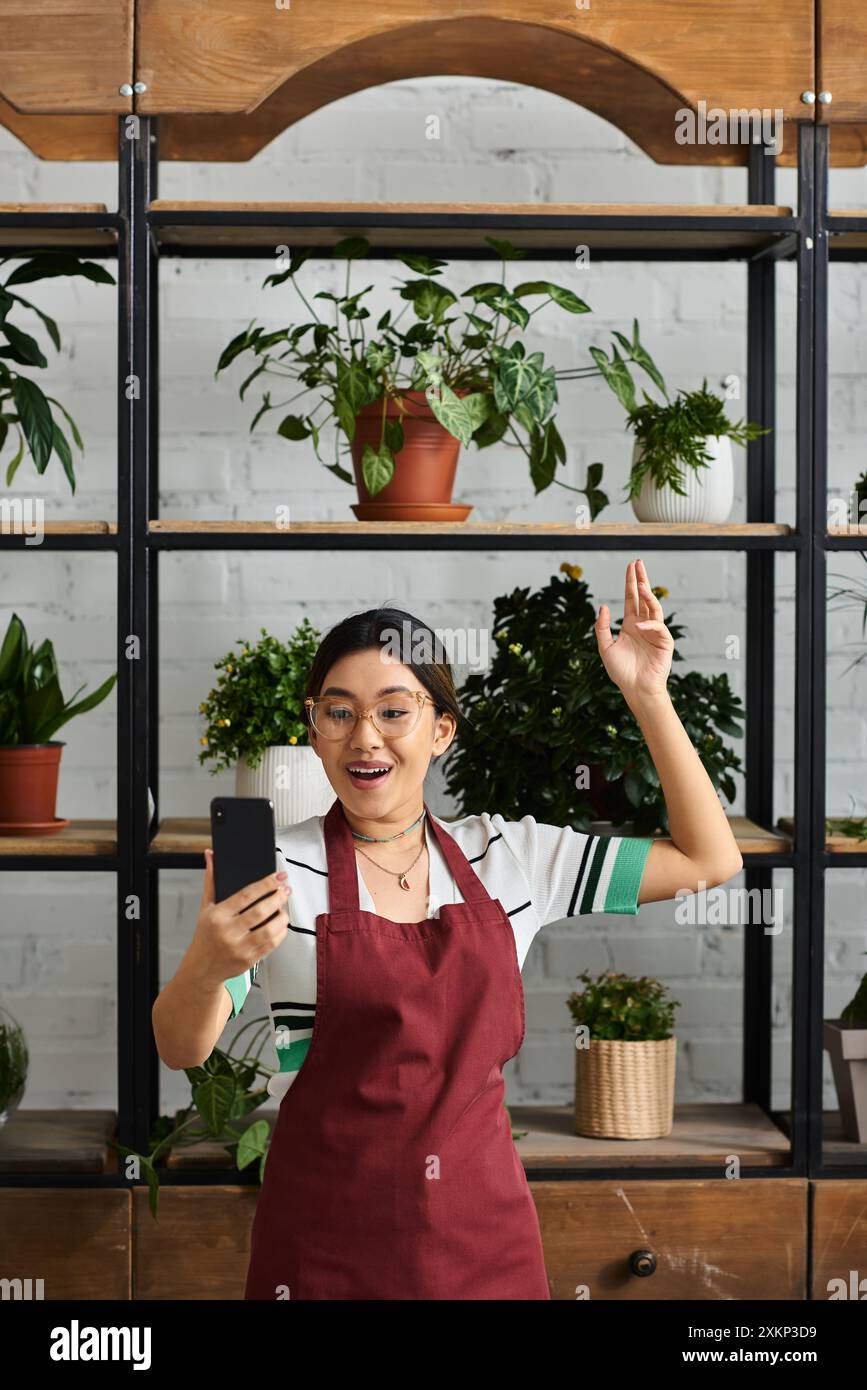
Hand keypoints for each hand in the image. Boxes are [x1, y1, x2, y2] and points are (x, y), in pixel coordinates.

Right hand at [186, 847, 291, 987]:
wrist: (202, 968)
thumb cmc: (206, 934)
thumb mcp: (205, 907)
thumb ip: (211, 880)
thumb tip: (210, 854)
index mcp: (217, 915)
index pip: (247, 895)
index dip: (266, 883)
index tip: (279, 876)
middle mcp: (228, 931)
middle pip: (261, 911)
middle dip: (278, 897)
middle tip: (286, 890)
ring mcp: (239, 947)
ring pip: (270, 929)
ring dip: (282, 916)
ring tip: (284, 908)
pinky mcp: (249, 960)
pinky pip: (272, 944)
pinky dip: (281, 933)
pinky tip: (281, 924)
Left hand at [594, 558, 673, 698]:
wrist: (635, 689)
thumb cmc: (621, 671)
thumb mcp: (605, 647)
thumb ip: (602, 627)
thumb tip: (603, 606)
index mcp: (631, 624)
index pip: (632, 598)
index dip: (631, 582)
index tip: (631, 566)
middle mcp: (644, 625)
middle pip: (644, 597)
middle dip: (641, 580)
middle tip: (638, 563)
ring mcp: (655, 632)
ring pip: (654, 608)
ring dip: (648, 595)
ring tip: (641, 583)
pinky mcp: (665, 642)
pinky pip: (659, 628)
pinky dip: (650, 625)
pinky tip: (641, 626)